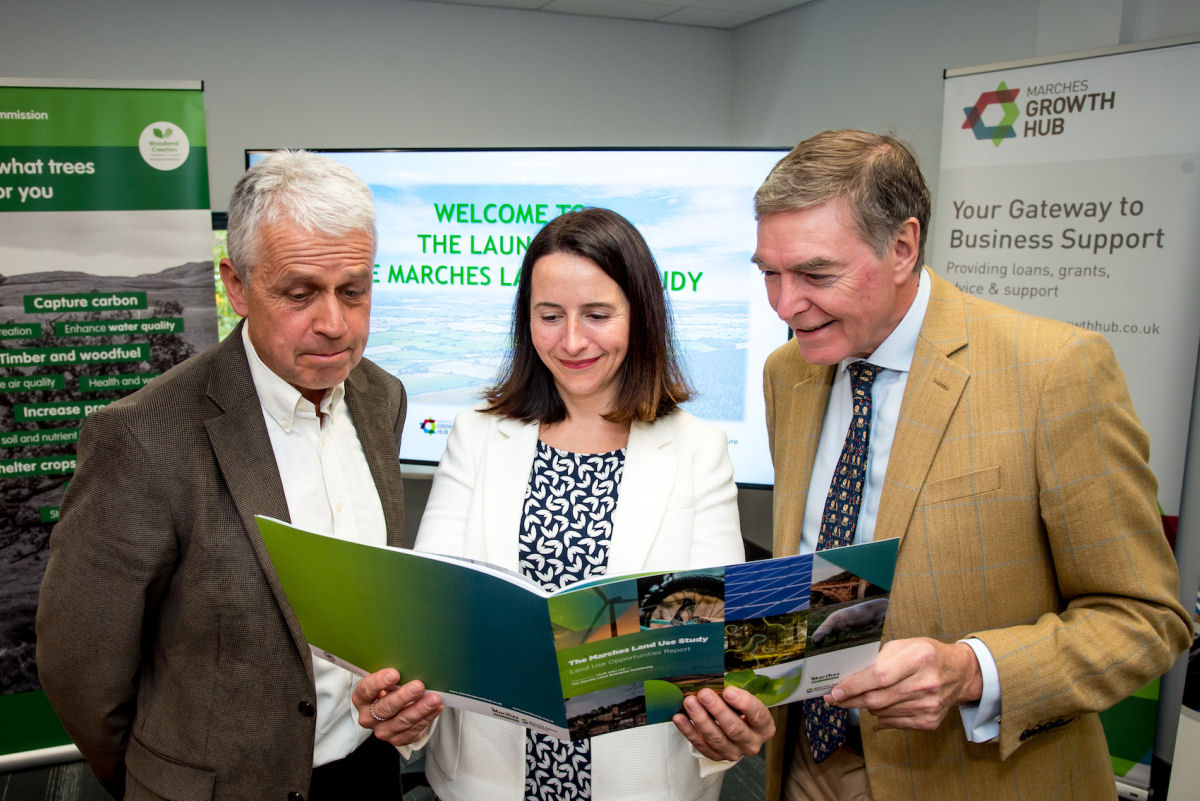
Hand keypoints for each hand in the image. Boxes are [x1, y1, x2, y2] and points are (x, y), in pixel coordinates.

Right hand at [353, 668, 442, 745]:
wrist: (394, 708)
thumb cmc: (390, 688)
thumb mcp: (387, 680)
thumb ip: (394, 676)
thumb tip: (412, 667)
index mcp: (361, 699)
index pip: (366, 690)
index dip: (379, 682)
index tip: (395, 674)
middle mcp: (368, 717)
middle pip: (384, 708)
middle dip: (403, 697)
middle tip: (418, 686)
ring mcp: (382, 730)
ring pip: (401, 721)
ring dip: (420, 709)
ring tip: (434, 698)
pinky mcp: (397, 739)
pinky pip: (413, 731)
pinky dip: (426, 718)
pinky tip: (436, 708)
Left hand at [672, 686, 775, 761]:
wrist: (734, 729)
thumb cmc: (739, 710)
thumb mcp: (742, 700)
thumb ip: (732, 693)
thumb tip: (712, 679)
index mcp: (764, 727)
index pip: (758, 715)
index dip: (743, 703)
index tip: (728, 691)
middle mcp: (751, 743)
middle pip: (735, 728)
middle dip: (717, 710)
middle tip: (704, 694)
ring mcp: (734, 752)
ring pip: (716, 738)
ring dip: (701, 719)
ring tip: (690, 702)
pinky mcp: (716, 756)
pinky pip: (700, 744)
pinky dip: (688, 730)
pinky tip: (680, 718)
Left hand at [827, 637, 982, 730]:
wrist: (960, 673)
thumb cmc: (927, 655)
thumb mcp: (905, 646)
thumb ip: (879, 659)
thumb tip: (850, 677)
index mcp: (919, 658)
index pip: (880, 676)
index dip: (855, 685)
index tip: (836, 691)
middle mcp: (926, 683)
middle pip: (878, 698)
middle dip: (851, 700)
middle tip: (834, 698)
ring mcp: (929, 706)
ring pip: (882, 712)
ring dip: (867, 706)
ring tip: (863, 696)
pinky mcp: (929, 721)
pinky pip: (893, 722)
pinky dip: (881, 714)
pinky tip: (884, 703)